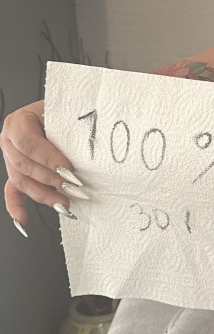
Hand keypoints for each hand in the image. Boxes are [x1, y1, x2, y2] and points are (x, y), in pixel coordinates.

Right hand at [1, 100, 83, 233]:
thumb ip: (67, 129)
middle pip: (24, 165)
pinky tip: (23, 221)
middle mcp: (8, 140)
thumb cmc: (62, 112)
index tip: (68, 168)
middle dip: (50, 179)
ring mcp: (9, 157)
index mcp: (18, 122)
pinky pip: (12, 191)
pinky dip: (17, 207)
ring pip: (22, 181)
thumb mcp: (63, 114)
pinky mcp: (15, 172)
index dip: (48, 158)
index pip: (28, 143)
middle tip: (73, 187)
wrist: (57, 113)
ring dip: (43, 194)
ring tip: (64, 203)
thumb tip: (85, 151)